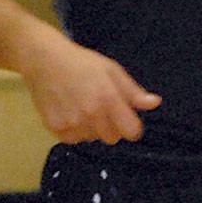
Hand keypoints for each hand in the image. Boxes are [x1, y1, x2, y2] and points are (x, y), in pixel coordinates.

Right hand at [23, 34, 160, 144]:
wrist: (47, 63)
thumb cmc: (82, 63)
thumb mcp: (113, 71)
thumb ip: (133, 92)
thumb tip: (154, 103)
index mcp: (108, 98)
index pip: (130, 131)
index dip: (133, 127)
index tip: (130, 121)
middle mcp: (90, 114)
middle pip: (112, 138)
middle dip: (113, 126)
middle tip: (104, 107)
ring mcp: (72, 124)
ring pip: (93, 139)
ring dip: (93, 128)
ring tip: (85, 105)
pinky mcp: (57, 130)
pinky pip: (74, 139)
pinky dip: (76, 130)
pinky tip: (72, 111)